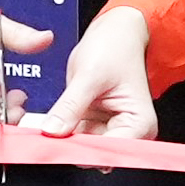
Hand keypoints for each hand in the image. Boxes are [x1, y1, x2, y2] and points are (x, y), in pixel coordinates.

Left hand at [30, 3, 159, 143]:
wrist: (114, 33)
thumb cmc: (115, 47)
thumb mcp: (89, 75)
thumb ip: (71, 106)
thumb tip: (52, 131)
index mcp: (139, 123)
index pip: (109, 151)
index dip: (81, 150)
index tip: (55, 146)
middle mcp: (128, 132)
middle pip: (94, 152)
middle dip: (69, 144)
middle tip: (45, 134)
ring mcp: (110, 129)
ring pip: (80, 146)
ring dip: (62, 137)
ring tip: (47, 123)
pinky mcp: (94, 125)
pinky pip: (74, 135)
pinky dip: (61, 130)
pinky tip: (50, 121)